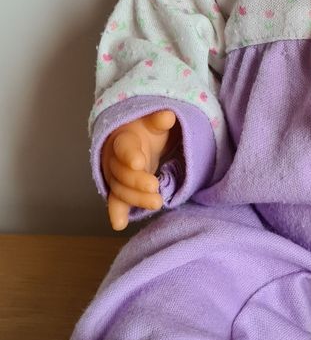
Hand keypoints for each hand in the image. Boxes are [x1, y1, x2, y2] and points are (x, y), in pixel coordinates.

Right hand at [100, 110, 178, 231]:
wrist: (132, 137)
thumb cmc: (145, 129)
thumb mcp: (152, 121)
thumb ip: (159, 120)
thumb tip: (168, 115)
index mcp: (122, 139)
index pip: (123, 147)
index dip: (130, 155)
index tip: (139, 162)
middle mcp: (113, 159)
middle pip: (121, 172)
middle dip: (137, 181)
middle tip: (155, 187)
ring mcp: (114, 176)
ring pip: (120, 189)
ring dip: (135, 198)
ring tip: (157, 203)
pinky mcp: (118, 189)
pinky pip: (115, 201)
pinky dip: (117, 213)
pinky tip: (120, 224)